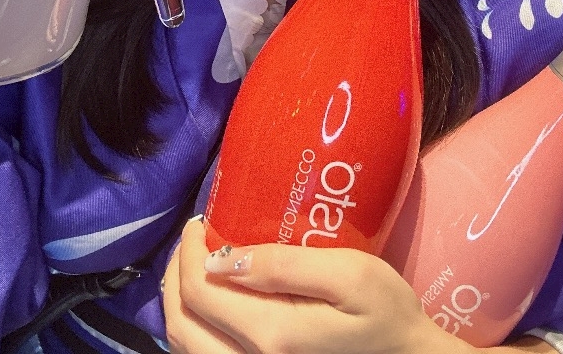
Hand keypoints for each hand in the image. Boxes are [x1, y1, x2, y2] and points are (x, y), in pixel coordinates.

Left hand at [162, 218, 457, 353]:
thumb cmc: (386, 312)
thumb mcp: (349, 275)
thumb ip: (285, 265)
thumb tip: (224, 258)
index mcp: (270, 334)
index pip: (200, 290)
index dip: (188, 251)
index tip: (199, 221)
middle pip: (181, 323)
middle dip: (175, 274)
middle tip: (190, 239)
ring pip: (186, 346)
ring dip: (180, 302)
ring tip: (193, 265)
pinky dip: (194, 327)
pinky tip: (210, 303)